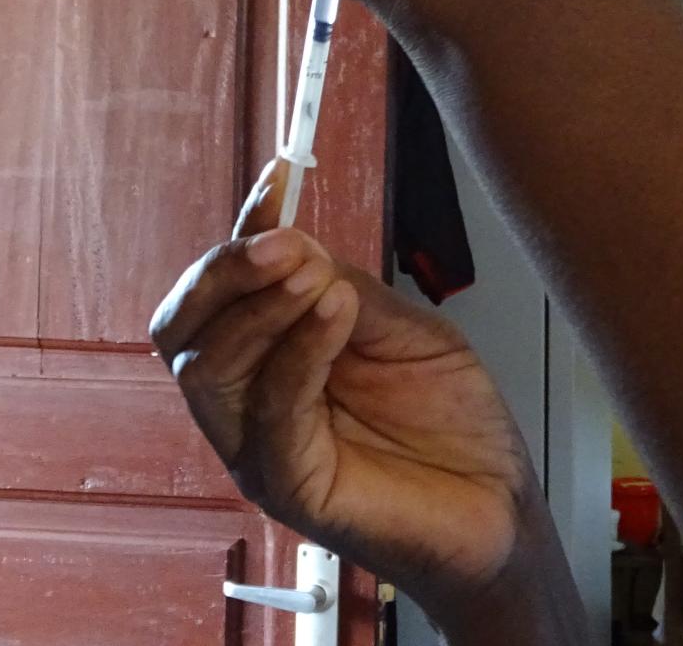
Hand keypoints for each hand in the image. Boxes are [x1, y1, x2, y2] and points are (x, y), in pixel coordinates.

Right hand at [151, 228, 536, 606]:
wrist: (500, 505)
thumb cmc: (451, 426)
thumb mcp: (401, 331)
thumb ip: (346, 289)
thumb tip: (293, 239)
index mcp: (266, 362)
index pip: (217, 295)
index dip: (240, 235)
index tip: (278, 179)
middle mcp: (248, 406)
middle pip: (182, 333)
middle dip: (224, 273)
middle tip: (282, 240)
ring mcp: (261, 451)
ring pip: (209, 372)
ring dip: (258, 308)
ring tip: (314, 272)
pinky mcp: (291, 489)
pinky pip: (270, 416)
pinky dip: (298, 353)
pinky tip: (334, 312)